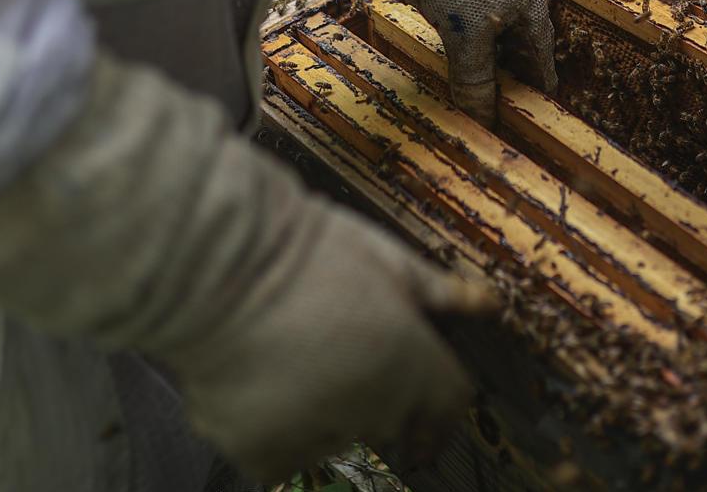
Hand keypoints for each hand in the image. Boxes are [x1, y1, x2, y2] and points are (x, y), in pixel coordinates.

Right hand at [0, 57, 492, 483]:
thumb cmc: (303, 250)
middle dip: (372, 392)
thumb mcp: (386, 256)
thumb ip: (440, 291)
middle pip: (389, 418)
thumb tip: (491, 304)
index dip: (441, 406)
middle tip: (332, 345)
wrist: (215, 267)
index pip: (451, 406)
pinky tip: (259, 381)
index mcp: (410, 361)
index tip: (426, 406)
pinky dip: (274, 431)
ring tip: (287, 356)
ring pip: (333, 436)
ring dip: (321, 412)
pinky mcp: (261, 453)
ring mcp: (315, 435)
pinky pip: (283, 455)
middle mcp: (371, 410)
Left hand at [399, 0, 555, 121]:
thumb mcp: (466, 39)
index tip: (542, 96)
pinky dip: (474, 31)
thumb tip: (485, 120)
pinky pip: (477, 8)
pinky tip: (462, 44)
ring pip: (497, 20)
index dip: (540, 74)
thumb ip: (477, 81)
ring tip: (486, 75)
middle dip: (517, 64)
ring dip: (493, 48)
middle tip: (511, 93)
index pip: (541, 46)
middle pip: (522, 32)